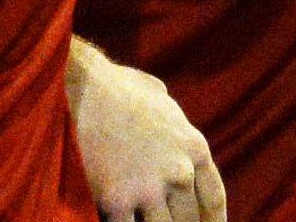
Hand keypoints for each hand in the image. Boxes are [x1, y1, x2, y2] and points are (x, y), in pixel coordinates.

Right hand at [68, 47, 224, 221]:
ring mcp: (148, 189)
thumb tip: (175, 132)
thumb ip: (175, 125)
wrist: (83, 87)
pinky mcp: (115, 201)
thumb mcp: (162, 100)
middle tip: (167, 221)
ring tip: (142, 218)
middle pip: (187, 221)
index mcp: (194, 148)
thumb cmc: (119, 88)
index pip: (213, 200)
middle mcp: (179, 172)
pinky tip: (115, 220)